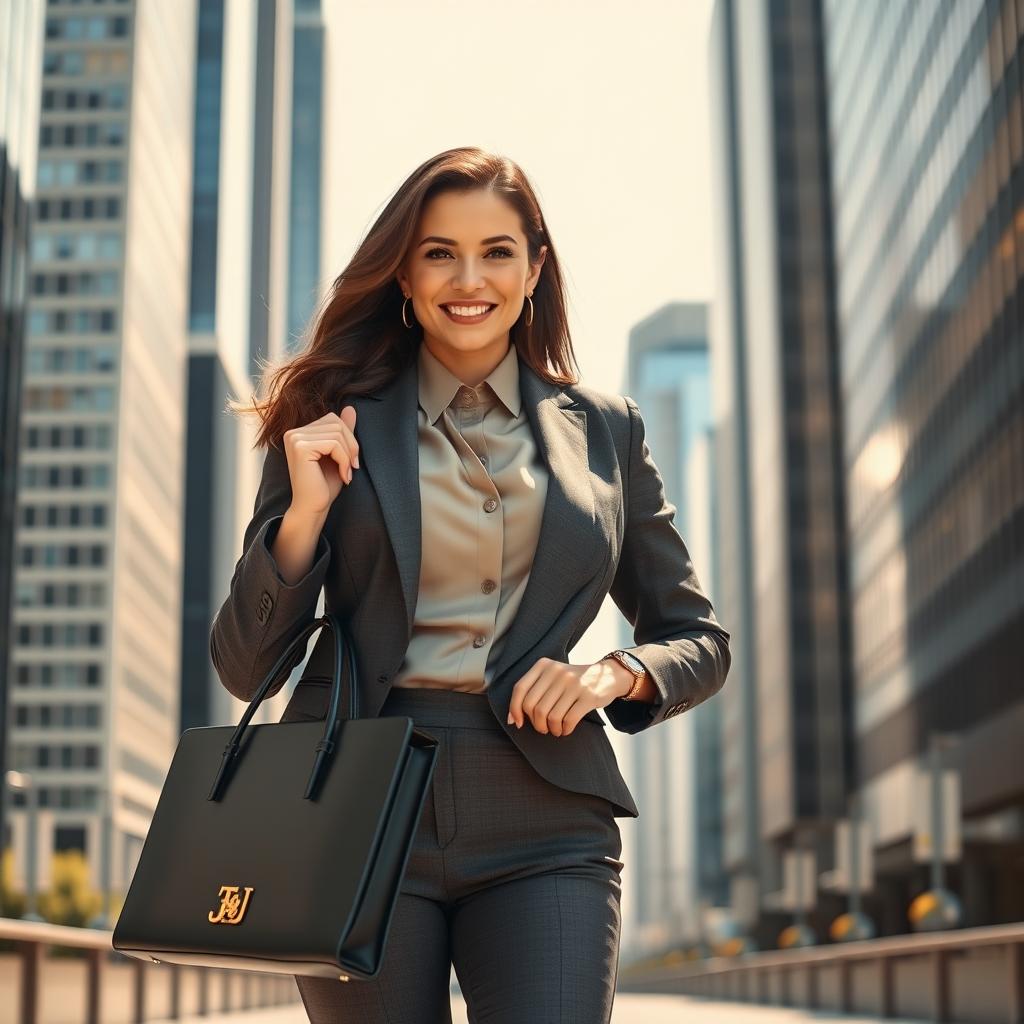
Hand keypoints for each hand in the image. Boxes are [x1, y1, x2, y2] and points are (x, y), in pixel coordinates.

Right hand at [284, 406, 359, 516]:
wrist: (313, 508)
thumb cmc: (324, 484)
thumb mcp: (338, 454)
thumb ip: (342, 431)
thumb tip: (350, 408)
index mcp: (300, 433)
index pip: (333, 419)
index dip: (348, 438)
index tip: (352, 461)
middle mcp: (294, 433)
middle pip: (336, 423)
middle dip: (351, 445)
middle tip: (353, 467)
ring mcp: (295, 439)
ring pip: (337, 433)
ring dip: (348, 455)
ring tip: (347, 473)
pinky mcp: (300, 448)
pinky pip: (334, 444)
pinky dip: (344, 460)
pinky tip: (344, 476)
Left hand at [506, 657, 632, 735]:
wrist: (607, 675)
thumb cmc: (573, 682)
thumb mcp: (552, 676)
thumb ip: (533, 692)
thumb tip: (512, 719)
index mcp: (544, 665)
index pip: (520, 689)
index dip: (515, 709)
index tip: (518, 723)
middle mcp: (557, 672)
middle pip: (533, 706)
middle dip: (536, 724)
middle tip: (543, 728)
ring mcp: (573, 683)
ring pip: (550, 716)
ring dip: (551, 729)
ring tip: (555, 730)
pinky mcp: (588, 696)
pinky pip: (568, 720)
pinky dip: (564, 730)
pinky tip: (566, 729)